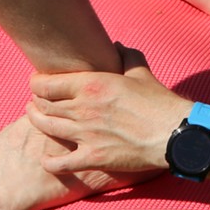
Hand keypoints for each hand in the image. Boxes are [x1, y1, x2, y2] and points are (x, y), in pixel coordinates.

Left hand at [27, 45, 190, 175]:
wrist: (173, 133)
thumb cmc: (158, 102)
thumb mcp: (141, 72)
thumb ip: (126, 56)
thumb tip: (116, 47)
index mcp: (92, 84)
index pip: (48, 84)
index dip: (37, 83)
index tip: (37, 83)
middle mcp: (83, 108)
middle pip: (44, 105)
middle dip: (35, 102)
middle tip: (36, 101)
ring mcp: (85, 134)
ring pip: (47, 128)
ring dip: (36, 122)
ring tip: (35, 118)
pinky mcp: (92, 157)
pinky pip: (60, 163)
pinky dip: (49, 161)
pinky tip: (47, 158)